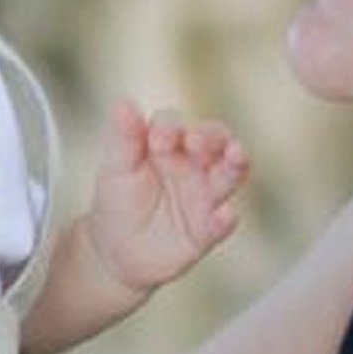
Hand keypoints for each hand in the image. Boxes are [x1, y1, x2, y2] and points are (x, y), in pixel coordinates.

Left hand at [86, 96, 247, 297]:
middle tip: (196, 142)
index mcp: (168, 145)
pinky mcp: (208, 229)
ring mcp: (204, 196)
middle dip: (211, 136)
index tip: (156, 141)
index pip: (175, 124)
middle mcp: (194, 164)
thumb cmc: (118, 201)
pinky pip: (221, 222)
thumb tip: (123, 102)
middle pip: (215, 140)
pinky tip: (224, 214)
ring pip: (230, 174)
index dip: (169, 127)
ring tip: (237, 156)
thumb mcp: (116, 168)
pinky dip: (225, 219)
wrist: (116, 251)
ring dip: (236, 164)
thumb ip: (123, 138)